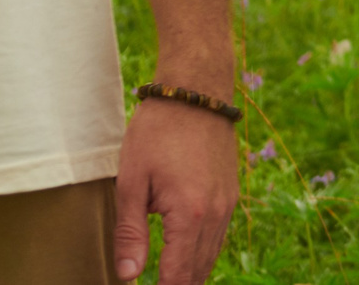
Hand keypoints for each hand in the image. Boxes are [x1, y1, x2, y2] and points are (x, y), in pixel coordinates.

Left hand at [114, 96, 238, 283]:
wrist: (197, 92)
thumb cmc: (158, 131)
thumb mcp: (133, 181)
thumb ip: (130, 233)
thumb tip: (127, 276)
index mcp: (190, 215)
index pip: (178, 278)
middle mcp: (216, 215)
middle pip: (198, 274)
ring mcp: (228, 205)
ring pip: (211, 258)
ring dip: (190, 275)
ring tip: (167, 281)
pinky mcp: (231, 194)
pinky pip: (218, 237)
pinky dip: (201, 254)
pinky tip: (184, 257)